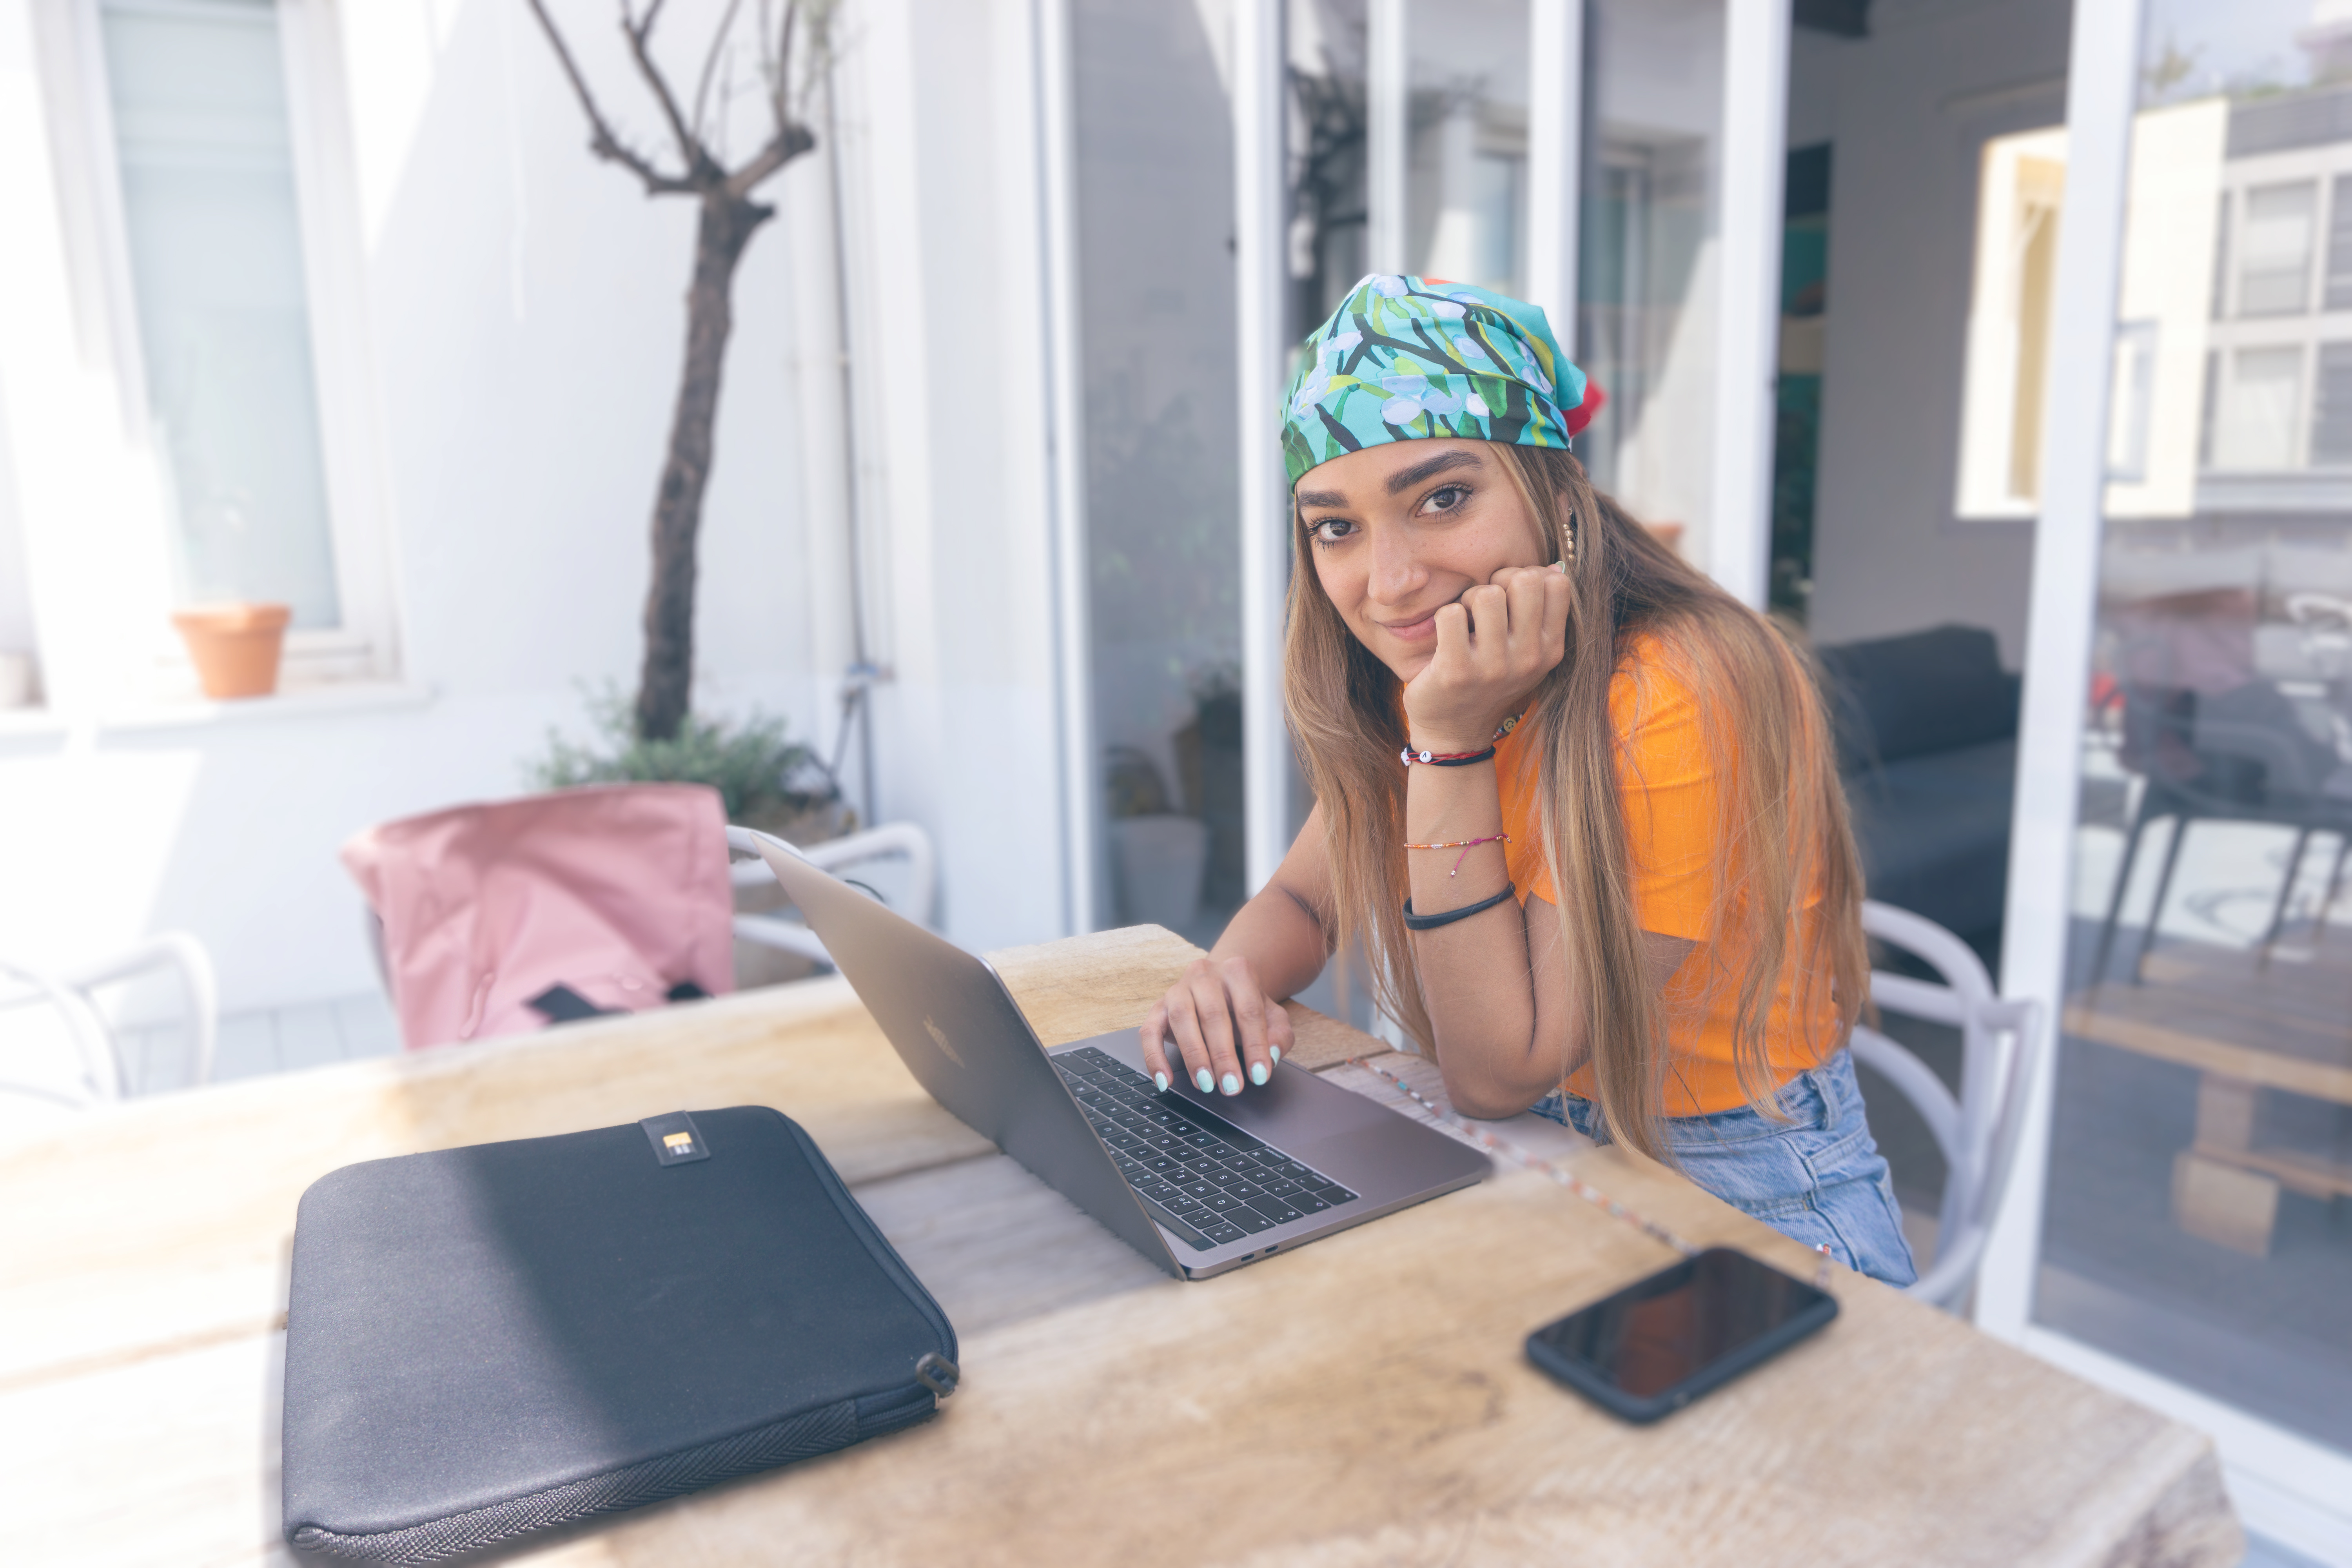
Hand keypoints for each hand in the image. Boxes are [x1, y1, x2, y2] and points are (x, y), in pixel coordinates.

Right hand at [1139, 955, 1296, 1096]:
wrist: (1222, 987)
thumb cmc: (1247, 1006)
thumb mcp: (1273, 1017)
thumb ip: (1279, 1035)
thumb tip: (1271, 1056)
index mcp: (1237, 971)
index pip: (1249, 1010)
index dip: (1255, 1045)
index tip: (1260, 1075)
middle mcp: (1204, 974)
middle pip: (1213, 1014)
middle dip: (1223, 1055)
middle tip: (1232, 1086)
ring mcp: (1177, 989)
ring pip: (1181, 1018)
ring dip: (1193, 1055)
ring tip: (1206, 1084)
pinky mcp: (1157, 1007)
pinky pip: (1149, 1031)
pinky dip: (1155, 1058)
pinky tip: (1166, 1081)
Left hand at [1401, 562, 1571, 748]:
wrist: (1454, 731)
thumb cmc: (1488, 679)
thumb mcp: (1526, 653)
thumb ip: (1539, 612)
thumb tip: (1550, 566)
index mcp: (1550, 649)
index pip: (1557, 583)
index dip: (1528, 576)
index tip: (1511, 598)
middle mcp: (1529, 658)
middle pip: (1524, 579)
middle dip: (1498, 582)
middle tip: (1483, 606)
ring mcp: (1493, 667)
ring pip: (1486, 594)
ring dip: (1468, 600)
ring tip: (1465, 624)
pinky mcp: (1456, 671)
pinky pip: (1451, 613)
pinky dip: (1444, 617)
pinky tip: (1446, 638)